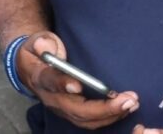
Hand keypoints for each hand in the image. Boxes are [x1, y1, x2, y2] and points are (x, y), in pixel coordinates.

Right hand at [18, 33, 139, 129]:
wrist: (32, 68)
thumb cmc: (37, 52)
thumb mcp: (36, 41)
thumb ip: (41, 42)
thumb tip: (44, 47)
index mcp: (40, 78)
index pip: (50, 82)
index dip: (63, 85)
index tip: (77, 85)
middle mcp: (52, 98)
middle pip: (76, 109)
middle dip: (103, 108)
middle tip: (126, 99)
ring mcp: (62, 108)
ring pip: (86, 119)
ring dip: (111, 114)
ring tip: (131, 103)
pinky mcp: (72, 113)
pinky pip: (91, 121)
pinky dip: (110, 117)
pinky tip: (126, 108)